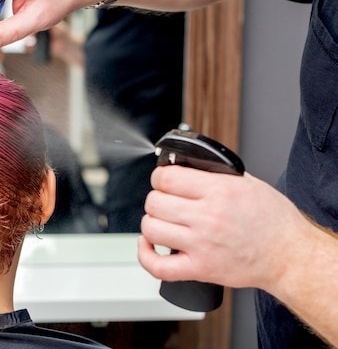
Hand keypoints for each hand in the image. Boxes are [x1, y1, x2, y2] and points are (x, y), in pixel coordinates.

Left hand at [138, 165, 307, 291]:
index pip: (166, 177)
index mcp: (219, 191)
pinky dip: (145, 254)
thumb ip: (214, 174)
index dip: (160, 176)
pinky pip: (158, 265)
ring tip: (163, 221)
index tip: (163, 180)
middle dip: (157, 198)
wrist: (290, 256)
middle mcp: (208, 217)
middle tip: (167, 201)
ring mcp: (201, 245)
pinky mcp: (200, 269)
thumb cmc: (273, 221)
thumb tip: (184, 166)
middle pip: (154, 202)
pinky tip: (149, 244)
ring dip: (152, 222)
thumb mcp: (247, 183)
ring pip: (151, 228)